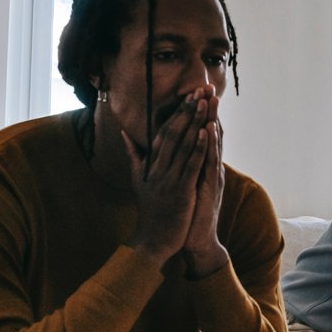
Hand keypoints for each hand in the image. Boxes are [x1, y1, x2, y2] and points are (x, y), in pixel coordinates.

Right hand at [124, 88, 210, 265]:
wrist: (152, 240)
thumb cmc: (150, 210)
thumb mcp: (138, 180)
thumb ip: (133, 155)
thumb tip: (124, 134)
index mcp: (150, 164)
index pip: (163, 132)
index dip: (177, 113)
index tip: (188, 95)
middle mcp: (157, 168)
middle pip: (173, 133)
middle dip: (188, 111)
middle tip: (199, 90)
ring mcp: (168, 179)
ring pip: (183, 145)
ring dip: (195, 122)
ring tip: (205, 102)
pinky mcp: (180, 191)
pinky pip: (190, 165)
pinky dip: (199, 148)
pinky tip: (207, 132)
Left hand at [182, 86, 227, 276]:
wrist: (195, 239)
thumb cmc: (188, 212)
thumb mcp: (182, 184)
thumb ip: (181, 166)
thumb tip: (174, 150)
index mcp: (201, 165)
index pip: (202, 134)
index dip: (200, 113)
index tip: (196, 92)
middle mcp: (210, 167)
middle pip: (211, 133)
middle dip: (209, 110)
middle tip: (208, 86)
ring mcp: (212, 176)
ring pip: (213, 144)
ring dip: (212, 120)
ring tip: (211, 100)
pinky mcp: (210, 187)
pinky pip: (211, 163)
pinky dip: (210, 145)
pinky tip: (209, 130)